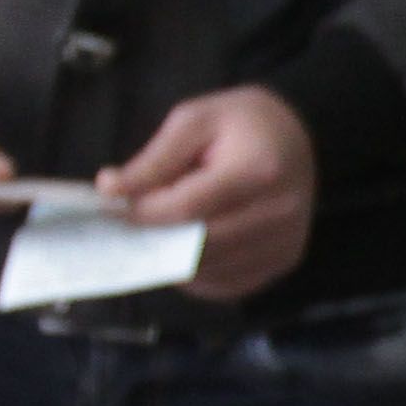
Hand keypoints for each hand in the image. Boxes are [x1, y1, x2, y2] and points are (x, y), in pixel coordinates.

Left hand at [102, 86, 317, 300]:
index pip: (188, 208)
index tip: (110, 208)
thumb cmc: (242, 123)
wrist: (296, 137)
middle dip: (154, 237)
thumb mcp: (194, 121)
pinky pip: (226, 284)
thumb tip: (111, 190)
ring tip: (157, 232)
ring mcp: (286, 242)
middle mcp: (281, 213)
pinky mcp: (285, 261)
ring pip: (209, 271)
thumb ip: (154, 159)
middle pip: (198, 245)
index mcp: (260, 170)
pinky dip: (196, 273)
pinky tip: (186, 247)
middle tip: (126, 225)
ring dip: (172, 258)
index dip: (143, 213)